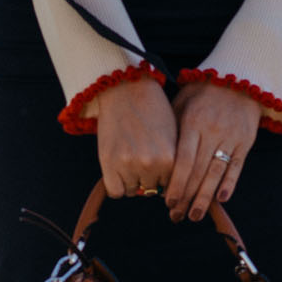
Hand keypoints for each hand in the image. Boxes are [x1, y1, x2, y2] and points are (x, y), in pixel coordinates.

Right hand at [94, 76, 177, 198]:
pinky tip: (118, 172)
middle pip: (152, 189)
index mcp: (171, 158)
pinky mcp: (109, 162)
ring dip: (132, 180)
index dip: (164, 177)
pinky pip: (116, 191)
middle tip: (142, 159)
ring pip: (133, 190)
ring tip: (130, 159)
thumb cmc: (152, 110)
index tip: (159, 168)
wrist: (127, 89)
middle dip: (149, 178)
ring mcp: (128, 164)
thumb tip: (169, 189)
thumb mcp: (172, 136)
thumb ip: (172, 162)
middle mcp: (151, 164)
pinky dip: (118, 186)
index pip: (171, 186)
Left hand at [167, 79, 260, 221]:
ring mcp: (231, 138)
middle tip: (176, 215)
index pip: (183, 159)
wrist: (239, 79)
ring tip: (195, 215)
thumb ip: (171, 127)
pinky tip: (220, 200)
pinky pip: (236, 167)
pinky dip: (229, 184)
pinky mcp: (246, 142)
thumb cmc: (203, 92)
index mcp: (193, 122)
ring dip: (205, 197)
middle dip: (186, 197)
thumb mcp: (181, 102)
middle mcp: (212, 132)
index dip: (176, 183)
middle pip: (198, 171)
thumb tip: (156, 156)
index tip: (168, 201)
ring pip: (216, 173)